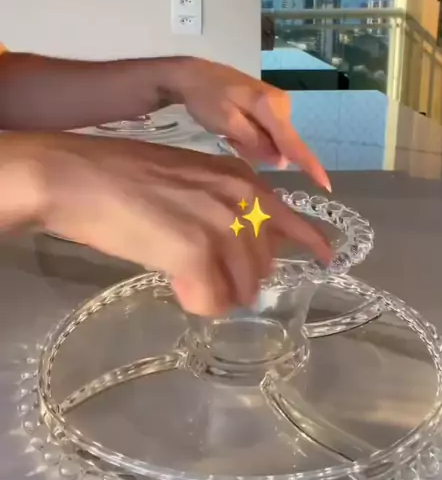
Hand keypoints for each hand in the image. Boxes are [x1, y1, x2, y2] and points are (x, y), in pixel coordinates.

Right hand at [28, 134, 332, 314]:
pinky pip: (212, 300)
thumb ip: (220, 204)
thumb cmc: (120, 176)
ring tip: (190, 286)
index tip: (327, 258)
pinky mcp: (193, 250)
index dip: (309, 242)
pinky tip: (180, 291)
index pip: (291, 218)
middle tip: (209, 281)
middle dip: (242, 280)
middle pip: (264, 263)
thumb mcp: (187, 179)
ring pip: (243, 286)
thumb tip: (237, 245)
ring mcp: (219, 223)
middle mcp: (239, 197)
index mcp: (239, 178)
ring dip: (220, 295)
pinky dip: (199, 303)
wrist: (75, 176)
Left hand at [171, 58, 330, 191]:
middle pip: (282, 144)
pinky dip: (252, 136)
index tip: (326, 185)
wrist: (194, 74)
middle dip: (260, 151)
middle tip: (230, 139)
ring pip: (273, 140)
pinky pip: (268, 132)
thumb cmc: (207, 98)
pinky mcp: (270, 105)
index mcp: (272, 107)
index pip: (294, 144)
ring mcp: (278, 104)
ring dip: (253, 143)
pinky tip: (234, 128)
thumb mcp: (227, 124)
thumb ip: (255, 142)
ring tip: (229, 131)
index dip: (309, 166)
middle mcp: (282, 104)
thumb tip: (282, 161)